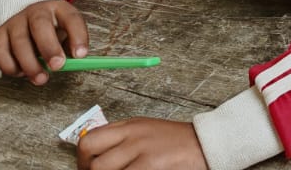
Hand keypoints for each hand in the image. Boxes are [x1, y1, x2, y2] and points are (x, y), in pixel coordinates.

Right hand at [0, 0, 88, 84]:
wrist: (27, 17)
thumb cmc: (51, 29)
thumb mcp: (66, 31)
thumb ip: (70, 45)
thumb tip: (75, 62)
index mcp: (58, 8)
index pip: (71, 18)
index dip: (78, 36)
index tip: (81, 55)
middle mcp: (35, 11)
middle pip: (40, 25)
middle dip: (49, 48)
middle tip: (57, 66)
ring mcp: (15, 22)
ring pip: (19, 41)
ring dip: (30, 63)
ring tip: (40, 78)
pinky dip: (10, 66)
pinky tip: (21, 73)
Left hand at [76, 118, 206, 169]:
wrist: (208, 143)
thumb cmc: (178, 143)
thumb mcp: (146, 132)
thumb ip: (122, 141)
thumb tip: (96, 159)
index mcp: (130, 126)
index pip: (88, 141)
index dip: (82, 162)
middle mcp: (132, 136)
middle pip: (94, 163)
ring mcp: (141, 151)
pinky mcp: (150, 165)